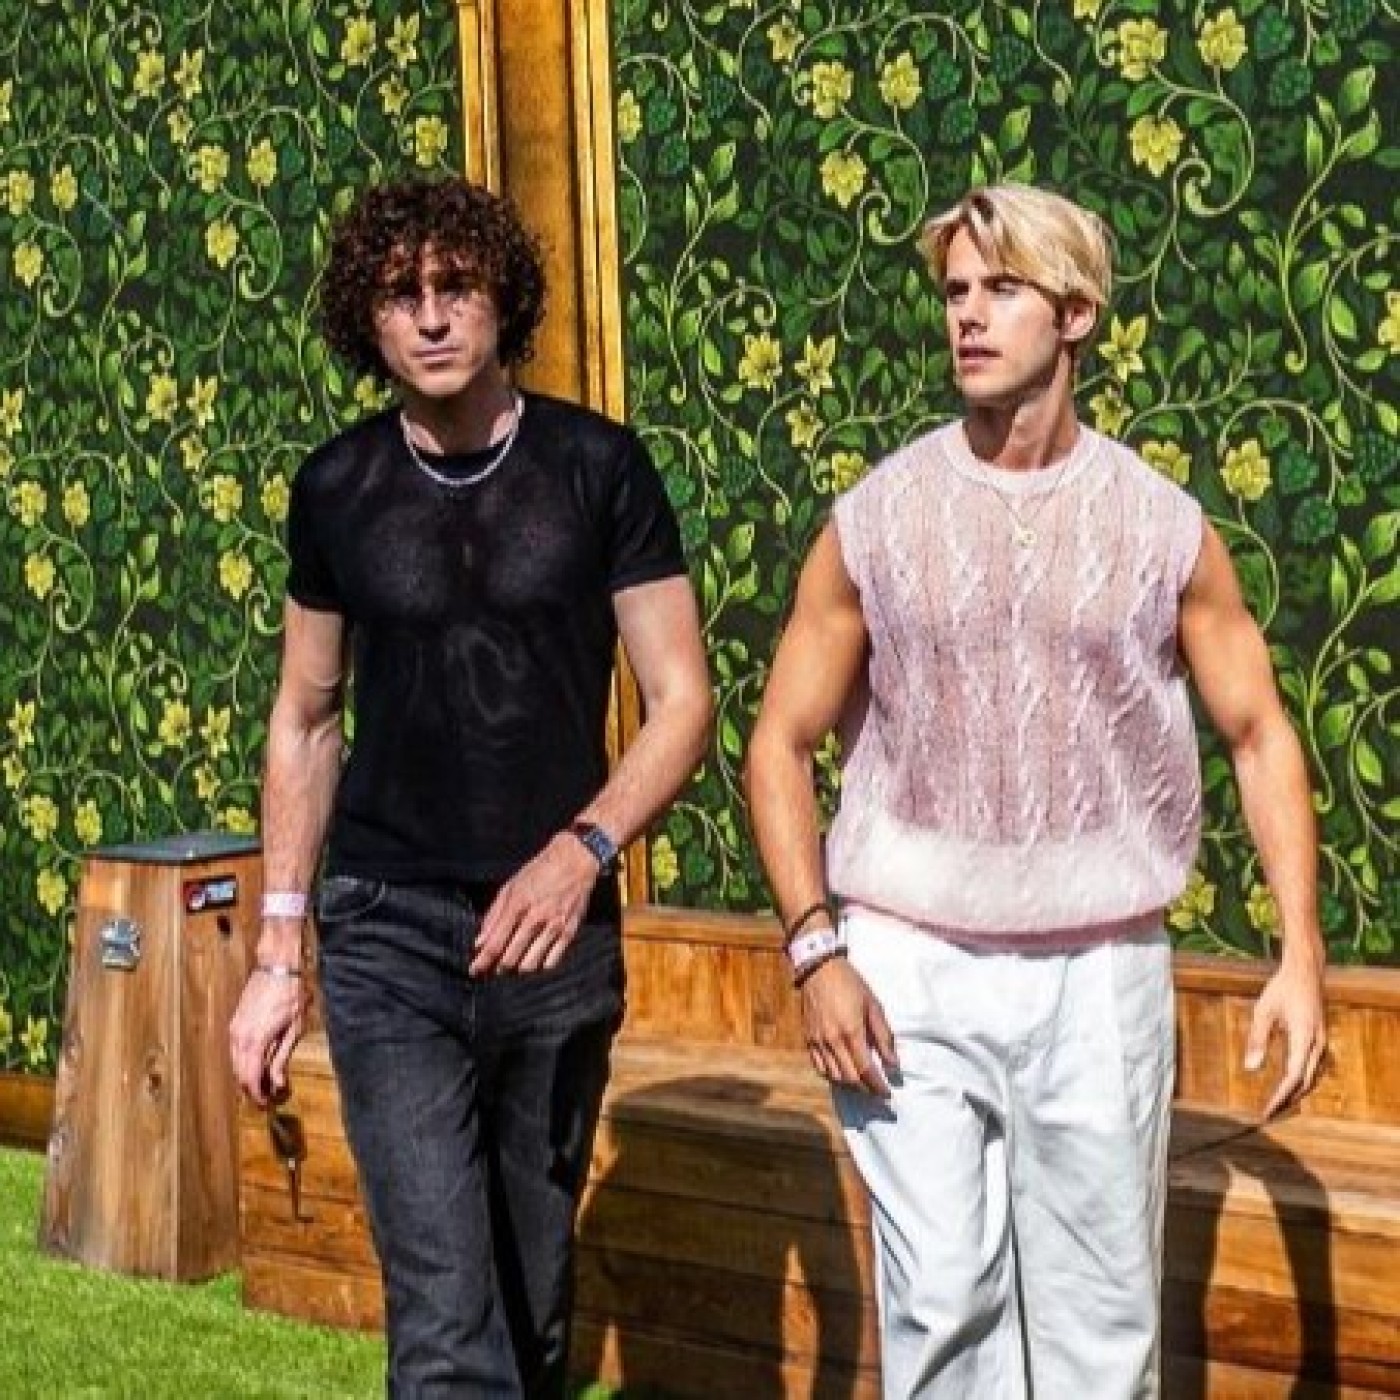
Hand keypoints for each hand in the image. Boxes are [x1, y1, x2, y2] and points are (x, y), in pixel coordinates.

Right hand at [229, 969, 306, 1107]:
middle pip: (239, 1074)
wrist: (277, 967)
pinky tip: (257, 1064)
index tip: (267, 1104)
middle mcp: (239, 1037)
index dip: (258, 1095)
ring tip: (264, 1084)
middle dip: (251, 1089)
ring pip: (235, 1063)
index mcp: (254, 1041)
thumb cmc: (291, 993)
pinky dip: (244, 1062)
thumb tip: (278, 1082)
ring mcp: (234, 1029)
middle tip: (267, 1097)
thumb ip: (282, 1057)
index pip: (250, 1079)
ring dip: (247, 1076)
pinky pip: (235, 1050)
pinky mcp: (235, 1022)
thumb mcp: (294, 1028)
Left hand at [470, 834, 597, 976]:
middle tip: (494, 968)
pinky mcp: (569, 932)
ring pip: (531, 964)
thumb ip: (494, 914)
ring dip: (518, 969)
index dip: (482, 962)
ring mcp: (554, 927)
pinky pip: (552, 961)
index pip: (495, 943)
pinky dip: (540, 966)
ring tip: (514, 965)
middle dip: (498, 967)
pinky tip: (535, 960)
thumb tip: (480, 941)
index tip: (474, 971)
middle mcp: (535, 918)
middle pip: (511, 958)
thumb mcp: (511, 886)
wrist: (575, 861)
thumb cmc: (540, 871)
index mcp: (517, 905)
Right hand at [801, 957, 897, 1097]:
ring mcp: (818, 1041)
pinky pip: (819, 1066)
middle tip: (877, 1091)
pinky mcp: (808, 1038)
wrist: (818, 969)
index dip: (878, 1086)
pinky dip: (831, 1075)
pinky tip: (841, 1072)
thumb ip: (883, 1036)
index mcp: (851, 1031)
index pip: (866, 1070)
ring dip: (849, 1084)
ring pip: (833, 1076)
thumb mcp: (873, 1005)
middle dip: (866, 1089)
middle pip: (850, 1078)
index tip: (887, 1093)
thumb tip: (893, 1063)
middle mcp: (832, 1040)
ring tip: (861, 1083)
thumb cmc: (850, 983)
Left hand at [1244, 948, 1326, 1119]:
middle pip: (1305, 1082)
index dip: (1280, 1097)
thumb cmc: (1281, 989)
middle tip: (1270, 1113)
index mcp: (1305, 1039)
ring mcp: (1322, 1041)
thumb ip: (1256, 1041)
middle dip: (1288, 1099)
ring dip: (1296, 1091)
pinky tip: (1287, 1083)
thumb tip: (1250, 1070)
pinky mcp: (1319, 1038)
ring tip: (1277, 1103)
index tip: (1267, 1111)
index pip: (1293, 1078)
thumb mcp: (1263, 1012)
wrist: (1305, 971)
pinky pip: (1313, 1066)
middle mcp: (1318, 1044)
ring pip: (1312, 1076)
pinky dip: (1301, 1078)